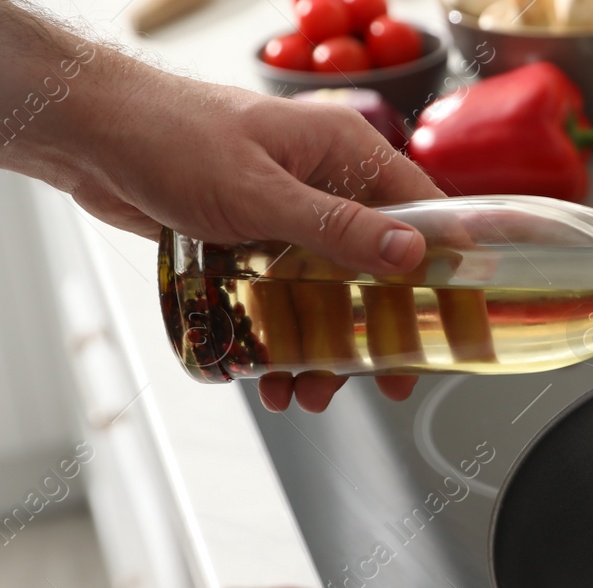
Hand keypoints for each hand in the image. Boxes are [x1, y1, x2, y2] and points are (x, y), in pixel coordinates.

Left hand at [0, 17, 436, 411]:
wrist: (91, 137)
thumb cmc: (171, 139)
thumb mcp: (262, 192)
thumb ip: (337, 227)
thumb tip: (409, 255)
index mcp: (345, 153)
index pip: (422, 211)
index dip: (443, 268)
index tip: (448, 322)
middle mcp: (327, 182)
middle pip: (378, 267)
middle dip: (373, 331)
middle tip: (383, 381)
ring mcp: (292, 213)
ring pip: (330, 292)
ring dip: (323, 347)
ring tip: (309, 391)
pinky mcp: (257, 240)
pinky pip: (286, 297)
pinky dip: (283, 337)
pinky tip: (270, 372)